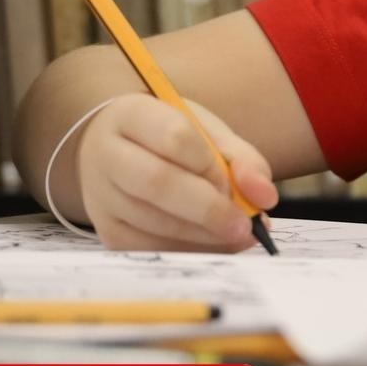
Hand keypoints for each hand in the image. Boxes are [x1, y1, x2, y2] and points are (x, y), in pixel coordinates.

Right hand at [74, 93, 278, 251]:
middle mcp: (106, 154)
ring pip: (153, 221)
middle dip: (209, 209)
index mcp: (131, 115)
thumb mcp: (208, 133)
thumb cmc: (170, 138)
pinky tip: (214, 244)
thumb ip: (242, 159)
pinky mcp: (107, 231)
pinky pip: (149, 248)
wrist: (120, 152)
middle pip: (158, 183)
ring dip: (203, 235)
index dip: (210, 165)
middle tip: (246, 225)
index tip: (236, 184)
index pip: (174, 136)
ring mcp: (100, 196)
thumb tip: (266, 197)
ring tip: (238, 235)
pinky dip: (189, 250)